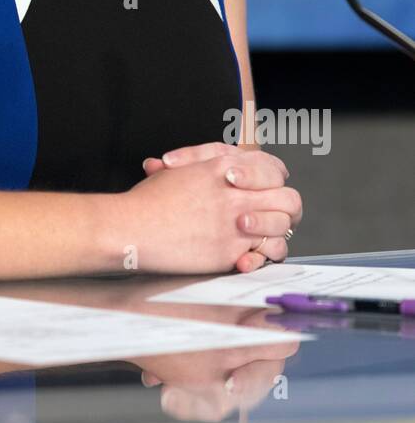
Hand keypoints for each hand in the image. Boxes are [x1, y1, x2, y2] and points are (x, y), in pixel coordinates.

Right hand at [141, 142, 301, 271]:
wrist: (133, 227)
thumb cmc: (149, 200)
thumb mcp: (180, 168)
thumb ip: (208, 164)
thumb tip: (228, 167)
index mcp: (224, 166)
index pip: (274, 169)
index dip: (275, 180)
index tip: (268, 190)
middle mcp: (236, 193)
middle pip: (289, 200)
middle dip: (287, 210)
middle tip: (276, 217)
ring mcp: (236, 224)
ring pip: (283, 229)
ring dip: (276, 233)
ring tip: (259, 237)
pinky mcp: (230, 251)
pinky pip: (265, 255)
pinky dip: (262, 257)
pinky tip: (248, 257)